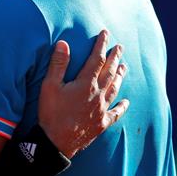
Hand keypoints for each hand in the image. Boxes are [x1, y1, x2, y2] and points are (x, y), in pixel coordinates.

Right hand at [38, 30, 128, 157]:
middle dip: (115, 57)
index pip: (96, 59)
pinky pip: (116, 112)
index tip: (105, 33)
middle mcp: (98, 94)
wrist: (56, 142)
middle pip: (109, 72)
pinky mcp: (102, 123)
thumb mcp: (49, 86)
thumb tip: (64, 43)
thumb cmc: (51, 113)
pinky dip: (122, 106)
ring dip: (120, 76)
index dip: (101, 45)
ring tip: (124, 67)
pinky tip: (127, 102)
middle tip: (120, 47)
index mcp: (85, 84)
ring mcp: (102, 109)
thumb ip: (58, 64)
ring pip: (115, 88)